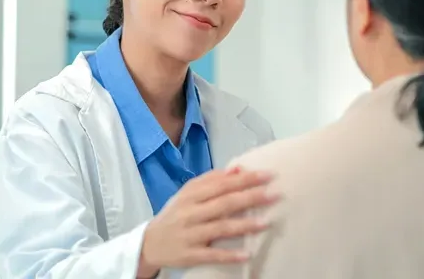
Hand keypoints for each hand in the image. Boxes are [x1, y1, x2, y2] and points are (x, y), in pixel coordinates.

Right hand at [137, 167, 278, 275]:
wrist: (148, 243)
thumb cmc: (176, 214)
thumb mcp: (188, 193)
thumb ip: (212, 180)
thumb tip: (238, 168)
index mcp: (192, 194)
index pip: (222, 184)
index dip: (245, 179)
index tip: (267, 175)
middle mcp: (190, 212)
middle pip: (224, 203)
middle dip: (251, 197)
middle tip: (274, 194)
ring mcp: (190, 234)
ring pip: (220, 228)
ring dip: (244, 226)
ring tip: (266, 223)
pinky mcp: (189, 255)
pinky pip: (212, 254)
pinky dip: (229, 255)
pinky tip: (247, 254)